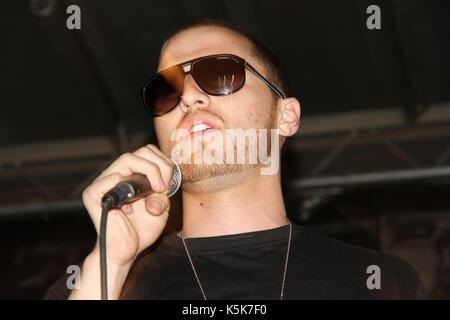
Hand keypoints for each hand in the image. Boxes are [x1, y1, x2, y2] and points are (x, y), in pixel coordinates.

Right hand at [82, 144, 174, 266]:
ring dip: (149, 172)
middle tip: (165, 187)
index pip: (147, 153)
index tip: (170, 184)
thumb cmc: (142, 229)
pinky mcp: (93, 195)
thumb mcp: (161, 208)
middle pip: (139, 152)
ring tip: (156, 191)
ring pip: (127, 159)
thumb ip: (163, 192)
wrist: (126, 251)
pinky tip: (130, 205)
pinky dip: (124, 186)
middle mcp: (117, 174)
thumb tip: (158, 186)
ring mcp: (104, 183)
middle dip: (159, 166)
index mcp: (132, 175)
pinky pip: (107, 180)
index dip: (163, 163)